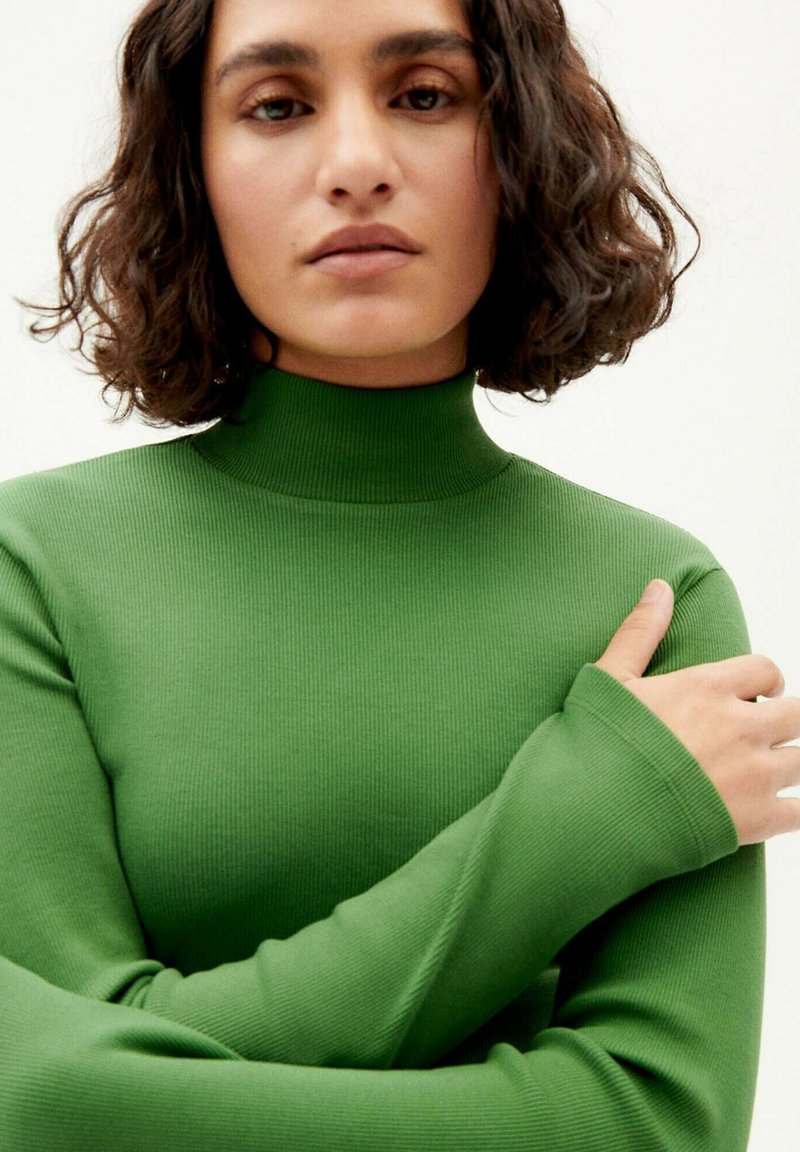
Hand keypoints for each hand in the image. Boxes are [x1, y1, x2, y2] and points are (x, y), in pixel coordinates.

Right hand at [593, 579, 799, 845]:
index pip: (765, 670)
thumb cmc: (596, 742)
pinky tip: (780, 807)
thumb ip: (640, 632)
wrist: (592, 809)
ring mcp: (752, 774)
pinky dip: (795, 808)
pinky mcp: (754, 820)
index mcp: (708, 687)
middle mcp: (740, 726)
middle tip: (766, 731)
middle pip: (796, 713)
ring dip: (790, 761)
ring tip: (770, 769)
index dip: (766, 680)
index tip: (759, 693)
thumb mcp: (609, 678)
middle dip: (786, 718)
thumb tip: (660, 586)